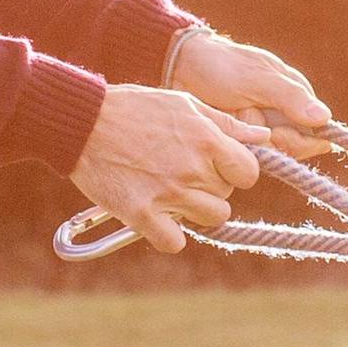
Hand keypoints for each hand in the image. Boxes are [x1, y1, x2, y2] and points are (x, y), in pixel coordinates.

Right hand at [73, 84, 267, 254]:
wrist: (84, 122)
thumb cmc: (135, 108)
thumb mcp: (185, 104)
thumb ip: (225, 124)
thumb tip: (263, 137)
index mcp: (206, 140)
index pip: (249, 173)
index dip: (236, 172)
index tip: (218, 167)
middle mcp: (192, 168)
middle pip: (227, 197)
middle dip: (210, 188)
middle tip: (183, 174)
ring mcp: (168, 193)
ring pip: (210, 219)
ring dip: (195, 211)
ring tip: (171, 193)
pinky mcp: (141, 214)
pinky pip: (174, 242)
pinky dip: (168, 235)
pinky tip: (156, 217)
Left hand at [166, 28, 330, 147]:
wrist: (182, 68)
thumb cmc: (223, 66)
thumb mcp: (257, 78)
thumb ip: (290, 97)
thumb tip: (324, 118)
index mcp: (297, 96)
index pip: (316, 133)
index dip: (300, 140)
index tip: (278, 133)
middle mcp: (283, 116)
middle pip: (294, 148)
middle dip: (271, 140)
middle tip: (249, 120)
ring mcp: (261, 130)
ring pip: (270, 155)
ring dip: (251, 141)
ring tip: (233, 116)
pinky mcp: (241, 142)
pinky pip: (248, 157)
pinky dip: (237, 147)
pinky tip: (225, 130)